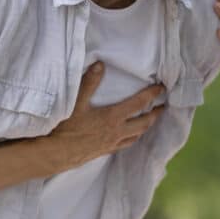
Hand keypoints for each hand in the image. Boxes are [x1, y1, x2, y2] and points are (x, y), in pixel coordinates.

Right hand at [47, 62, 164, 172]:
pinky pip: (126, 144)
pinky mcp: (106, 151)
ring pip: (137, 135)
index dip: (151, 94)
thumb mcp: (76, 102)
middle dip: (155, 113)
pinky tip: (130, 136)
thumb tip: (100, 64)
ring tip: (150, 120)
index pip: (138, 104)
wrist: (57, 154)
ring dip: (146, 126)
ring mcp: (113, 143)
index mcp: (113, 117)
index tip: (161, 88)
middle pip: (144, 122)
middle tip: (163, 106)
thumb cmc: (66, 128)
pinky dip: (133, 137)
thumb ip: (90, 82)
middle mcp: (117, 131)